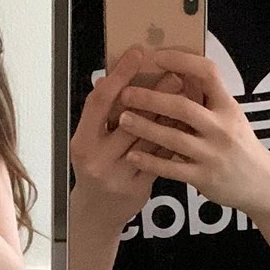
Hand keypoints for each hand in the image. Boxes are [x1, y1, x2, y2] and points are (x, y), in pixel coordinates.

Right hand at [70, 45, 191, 230]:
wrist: (97, 214)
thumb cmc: (94, 170)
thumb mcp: (88, 141)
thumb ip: (100, 116)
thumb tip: (111, 77)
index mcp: (82, 142)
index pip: (99, 103)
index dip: (118, 76)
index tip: (136, 55)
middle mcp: (98, 159)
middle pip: (129, 120)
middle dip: (153, 93)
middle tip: (174, 72)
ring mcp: (119, 176)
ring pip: (149, 139)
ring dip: (169, 114)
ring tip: (186, 93)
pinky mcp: (139, 188)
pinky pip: (160, 158)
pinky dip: (174, 138)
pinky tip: (186, 123)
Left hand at [114, 48, 269, 217]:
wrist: (262, 183)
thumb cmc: (240, 145)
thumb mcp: (231, 116)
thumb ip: (207, 98)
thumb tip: (178, 71)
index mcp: (229, 107)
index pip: (207, 73)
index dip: (181, 61)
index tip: (156, 57)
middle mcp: (222, 128)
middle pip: (183, 107)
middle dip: (151, 98)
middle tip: (126, 93)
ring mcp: (213, 154)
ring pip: (173, 138)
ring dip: (145, 127)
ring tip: (122, 119)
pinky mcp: (205, 177)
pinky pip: (172, 168)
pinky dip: (150, 161)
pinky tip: (132, 155)